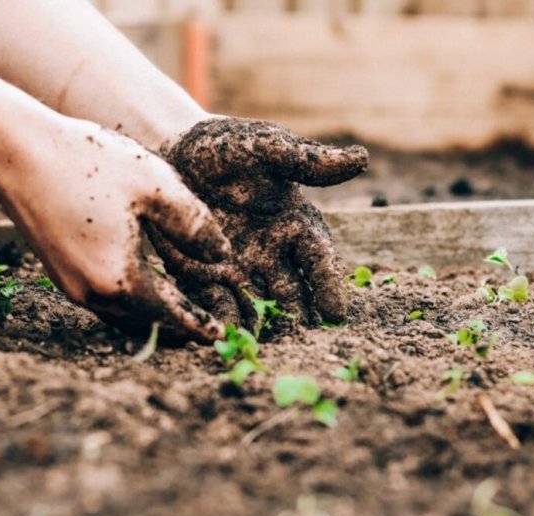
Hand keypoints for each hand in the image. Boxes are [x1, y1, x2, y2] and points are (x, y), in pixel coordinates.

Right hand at [0, 118, 230, 341]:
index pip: (170, 315)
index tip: (220, 336)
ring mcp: (70, 285)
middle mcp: (91, 294)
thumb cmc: (88, 162)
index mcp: (120, 280)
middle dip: (177, 327)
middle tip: (205, 327)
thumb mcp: (156, 186)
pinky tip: (143, 285)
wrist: (17, 151)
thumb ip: (195, 225)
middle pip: (145, 323)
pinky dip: (129, 301)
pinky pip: (103, 299)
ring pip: (122, 315)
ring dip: (152, 316)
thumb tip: (222, 255)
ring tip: (179, 310)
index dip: (198, 324)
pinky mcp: (58, 271)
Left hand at [153, 118, 367, 327]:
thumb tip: (361, 159)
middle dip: (299, 319)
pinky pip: (218, 305)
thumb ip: (306, 160)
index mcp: (295, 225)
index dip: (329, 285)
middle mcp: (273, 254)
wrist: (172, 152)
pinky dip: (224, 322)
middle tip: (305, 345)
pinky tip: (227, 339)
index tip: (336, 313)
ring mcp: (240, 269)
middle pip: (293, 294)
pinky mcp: (205, 278)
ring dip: (264, 329)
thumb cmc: (226, 146)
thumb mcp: (265, 147)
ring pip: (259, 307)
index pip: (319, 260)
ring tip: (268, 350)